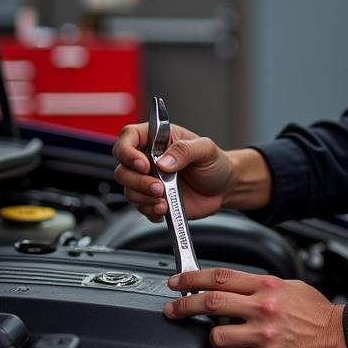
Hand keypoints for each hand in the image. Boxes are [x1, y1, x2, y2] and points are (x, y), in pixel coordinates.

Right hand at [112, 122, 235, 221]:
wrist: (225, 188)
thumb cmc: (215, 163)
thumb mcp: (206, 149)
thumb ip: (184, 150)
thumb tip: (163, 162)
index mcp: (158, 139)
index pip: (128, 137)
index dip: (128, 151)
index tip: (143, 164)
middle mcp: (149, 159)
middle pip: (123, 169)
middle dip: (137, 181)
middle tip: (158, 187)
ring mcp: (149, 181)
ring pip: (128, 190)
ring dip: (142, 197)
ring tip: (164, 199)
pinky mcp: (153, 200)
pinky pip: (140, 208)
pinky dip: (150, 210)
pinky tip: (165, 208)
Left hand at [164, 268, 347, 347]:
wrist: (339, 338)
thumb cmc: (317, 313)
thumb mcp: (289, 287)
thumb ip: (261, 287)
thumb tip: (234, 288)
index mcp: (267, 286)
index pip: (220, 277)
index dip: (193, 278)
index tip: (178, 281)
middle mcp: (263, 308)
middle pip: (210, 303)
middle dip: (184, 305)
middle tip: (173, 309)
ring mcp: (263, 335)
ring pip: (217, 337)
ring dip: (215, 337)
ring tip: (225, 337)